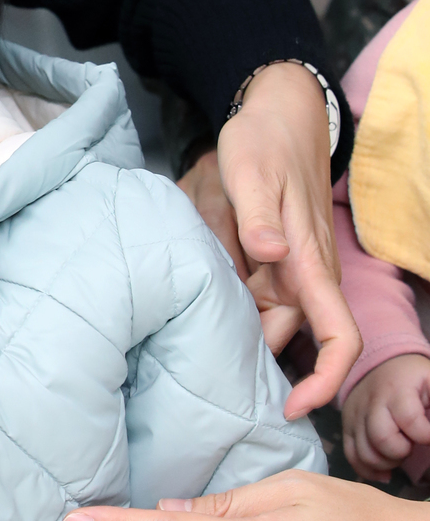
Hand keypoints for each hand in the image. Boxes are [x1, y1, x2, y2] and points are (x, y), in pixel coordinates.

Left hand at [178, 63, 359, 417]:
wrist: (276, 113)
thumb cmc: (266, 142)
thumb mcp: (250, 172)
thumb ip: (255, 216)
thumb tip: (268, 252)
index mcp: (309, 262)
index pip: (339, 335)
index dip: (324, 380)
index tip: (295, 407)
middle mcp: (304, 275)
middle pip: (284, 339)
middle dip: (247, 353)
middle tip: (190, 352)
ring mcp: (286, 270)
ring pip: (261, 320)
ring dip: (230, 325)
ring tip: (181, 317)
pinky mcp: (268, 262)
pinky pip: (249, 299)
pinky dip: (225, 304)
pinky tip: (191, 296)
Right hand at [341, 354, 429, 482]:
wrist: (381, 367)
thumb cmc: (413, 379)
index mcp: (397, 389)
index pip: (409, 420)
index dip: (425, 435)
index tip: (429, 437)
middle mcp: (371, 403)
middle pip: (382, 439)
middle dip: (402, 451)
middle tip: (411, 444)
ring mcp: (355, 416)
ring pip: (365, 453)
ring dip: (387, 463)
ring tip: (399, 453)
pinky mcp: (346, 427)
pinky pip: (352, 457)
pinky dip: (369, 470)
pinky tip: (386, 471)